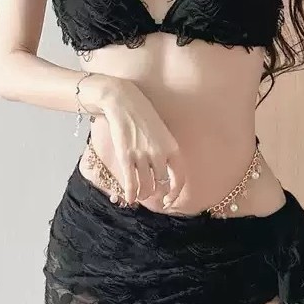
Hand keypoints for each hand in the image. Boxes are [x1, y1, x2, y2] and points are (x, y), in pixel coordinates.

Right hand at [96, 79, 186, 210]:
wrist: (124, 102)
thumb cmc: (143, 116)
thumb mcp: (162, 133)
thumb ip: (165, 152)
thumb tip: (164, 175)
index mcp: (172, 148)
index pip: (179, 178)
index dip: (175, 194)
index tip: (168, 201)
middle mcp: (160, 153)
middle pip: (161, 185)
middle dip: (156, 193)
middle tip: (151, 195)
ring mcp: (142, 155)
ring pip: (146, 187)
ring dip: (143, 194)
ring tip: (139, 195)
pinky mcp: (126, 156)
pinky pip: (131, 182)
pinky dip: (131, 194)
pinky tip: (129, 198)